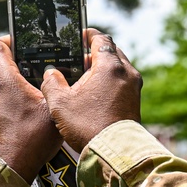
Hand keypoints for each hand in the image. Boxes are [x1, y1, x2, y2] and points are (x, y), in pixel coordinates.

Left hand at [0, 36, 62, 179]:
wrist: (9, 169)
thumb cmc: (29, 139)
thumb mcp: (52, 107)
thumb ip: (57, 86)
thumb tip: (60, 74)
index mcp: (2, 78)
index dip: (11, 40)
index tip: (26, 45)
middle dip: (14, 60)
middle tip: (34, 64)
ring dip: (11, 78)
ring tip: (32, 84)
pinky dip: (8, 95)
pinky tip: (25, 105)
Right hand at [41, 29, 141, 151]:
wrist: (113, 152)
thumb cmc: (87, 126)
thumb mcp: (60, 104)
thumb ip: (52, 83)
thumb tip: (50, 73)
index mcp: (110, 66)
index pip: (101, 39)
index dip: (89, 35)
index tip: (80, 35)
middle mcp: (126, 72)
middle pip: (112, 51)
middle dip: (95, 51)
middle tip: (78, 57)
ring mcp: (134, 86)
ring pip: (118, 67)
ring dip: (103, 67)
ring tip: (85, 76)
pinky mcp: (135, 100)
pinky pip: (122, 81)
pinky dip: (110, 80)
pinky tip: (95, 92)